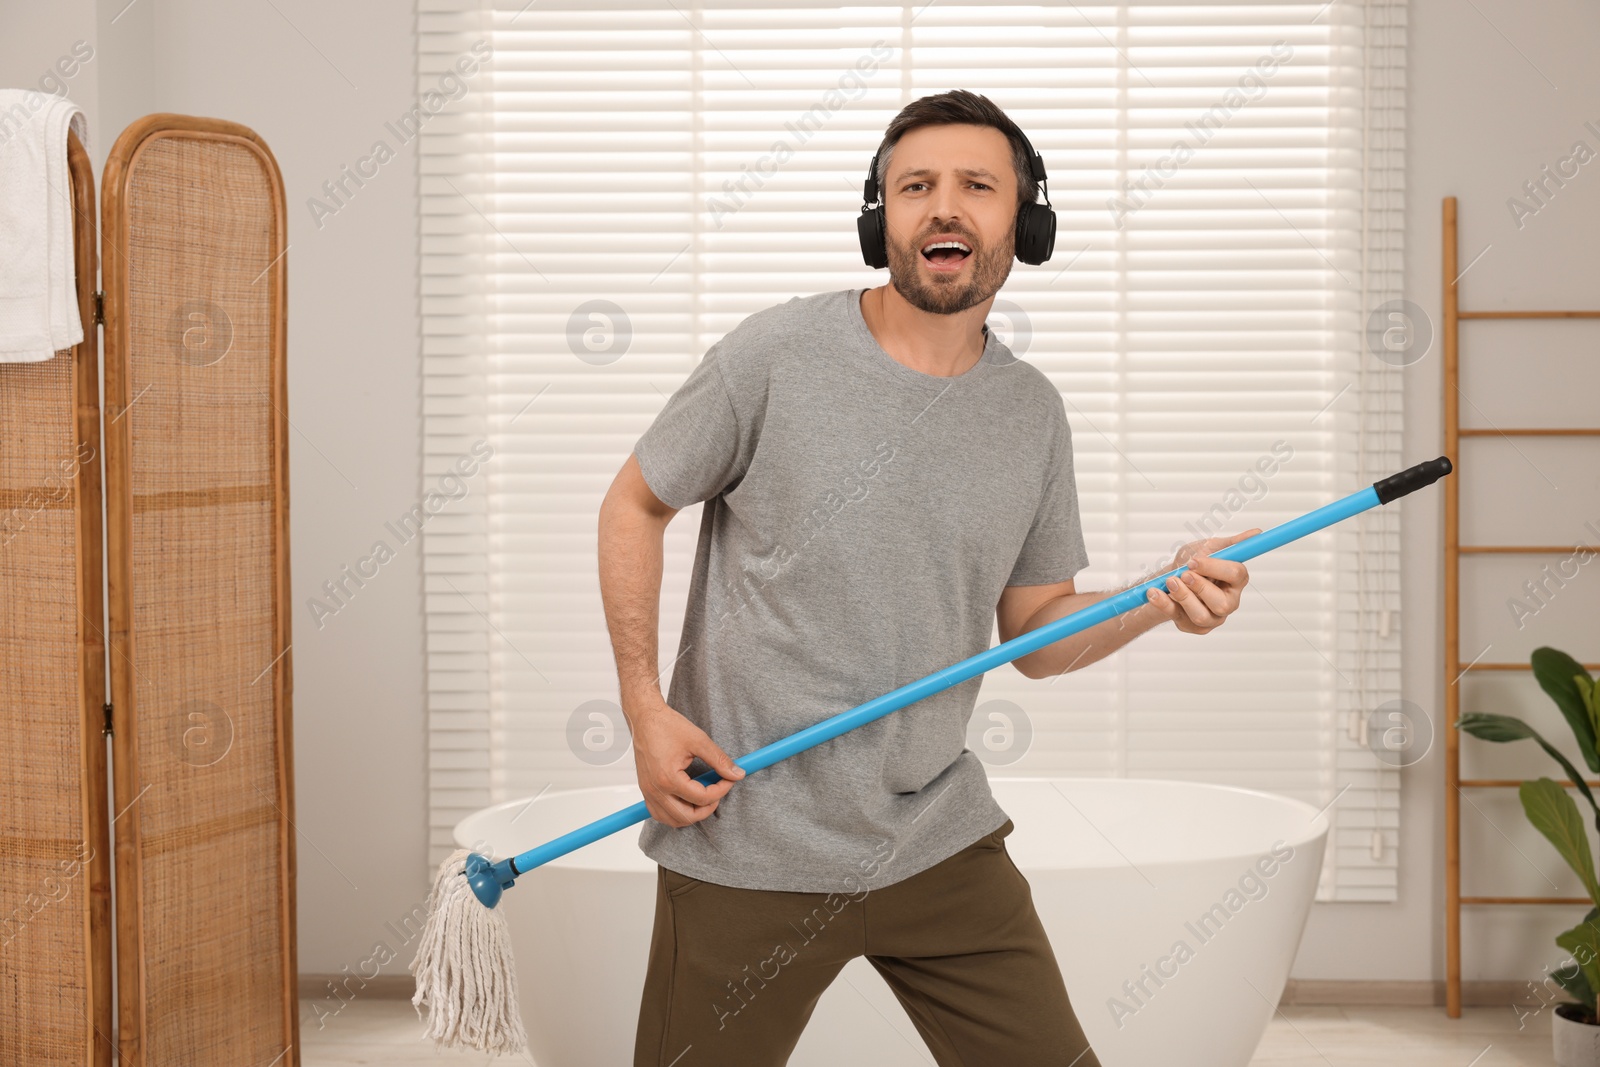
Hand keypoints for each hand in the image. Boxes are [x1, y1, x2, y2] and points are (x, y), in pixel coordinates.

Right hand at [626, 696, 745, 827]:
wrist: (645, 718)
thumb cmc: (667, 726)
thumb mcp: (699, 740)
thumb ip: (719, 760)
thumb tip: (736, 774)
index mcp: (668, 779)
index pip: (702, 798)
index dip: (721, 790)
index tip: (729, 779)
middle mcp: (655, 790)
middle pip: (687, 817)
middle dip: (708, 808)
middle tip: (718, 792)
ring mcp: (648, 792)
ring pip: (672, 820)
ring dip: (691, 815)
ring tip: (704, 797)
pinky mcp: (646, 790)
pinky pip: (660, 814)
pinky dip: (675, 813)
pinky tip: (687, 800)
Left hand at [1146, 528, 1259, 634]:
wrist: (1166, 580)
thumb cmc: (1191, 564)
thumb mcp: (1208, 547)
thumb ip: (1231, 543)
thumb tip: (1257, 532)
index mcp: (1235, 581)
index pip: (1236, 575)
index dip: (1215, 568)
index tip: (1194, 561)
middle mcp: (1227, 602)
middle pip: (1221, 603)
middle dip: (1200, 588)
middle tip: (1183, 574)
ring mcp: (1211, 617)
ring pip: (1200, 615)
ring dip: (1182, 596)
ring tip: (1169, 582)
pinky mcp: (1192, 627)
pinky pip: (1178, 618)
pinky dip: (1163, 603)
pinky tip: (1154, 592)